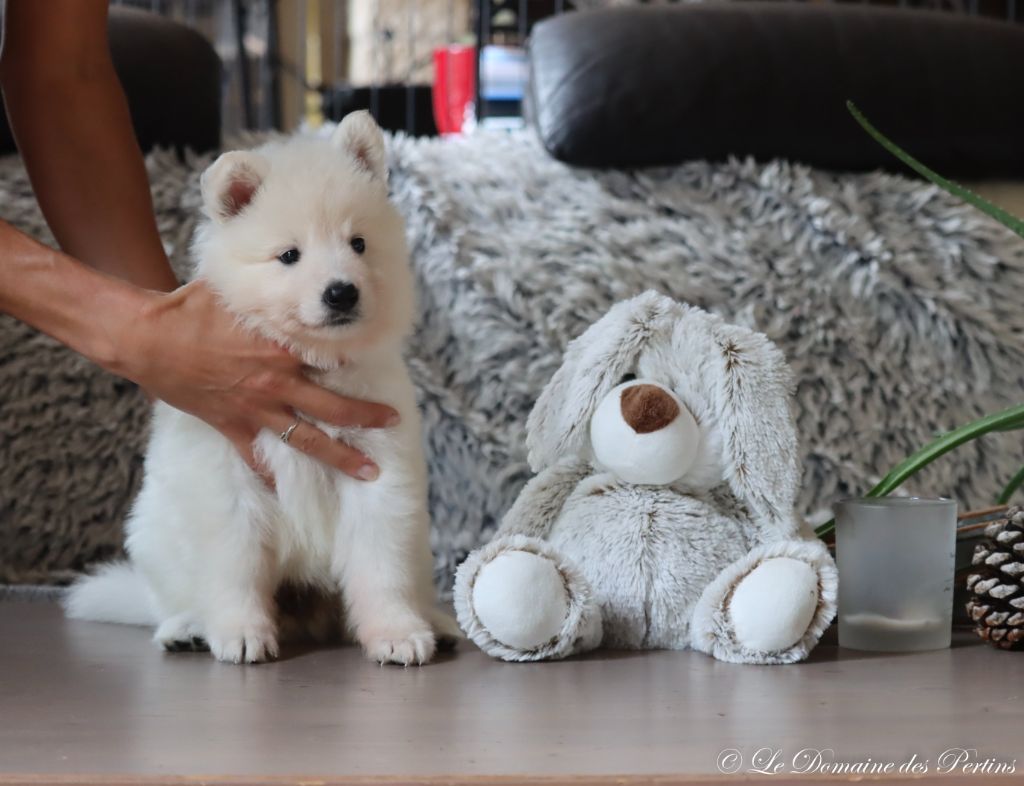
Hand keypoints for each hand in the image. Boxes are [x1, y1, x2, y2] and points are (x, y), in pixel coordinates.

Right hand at [112, 281, 396, 480]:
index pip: (334, 360)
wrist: (147, 338)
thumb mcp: (238, 292)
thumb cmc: (191, 309)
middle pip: (334, 408)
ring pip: (309, 440)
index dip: (360, 364)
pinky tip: (288, 491)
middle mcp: (277, 382)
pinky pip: (257, 458)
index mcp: (284, 348)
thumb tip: (290, 268)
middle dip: (368, 418)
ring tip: (368, 470)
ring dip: (341, 457)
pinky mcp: (233, 425)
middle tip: (393, 422)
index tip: (381, 367)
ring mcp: (256, 408)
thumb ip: (269, 291)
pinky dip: (272, 475)